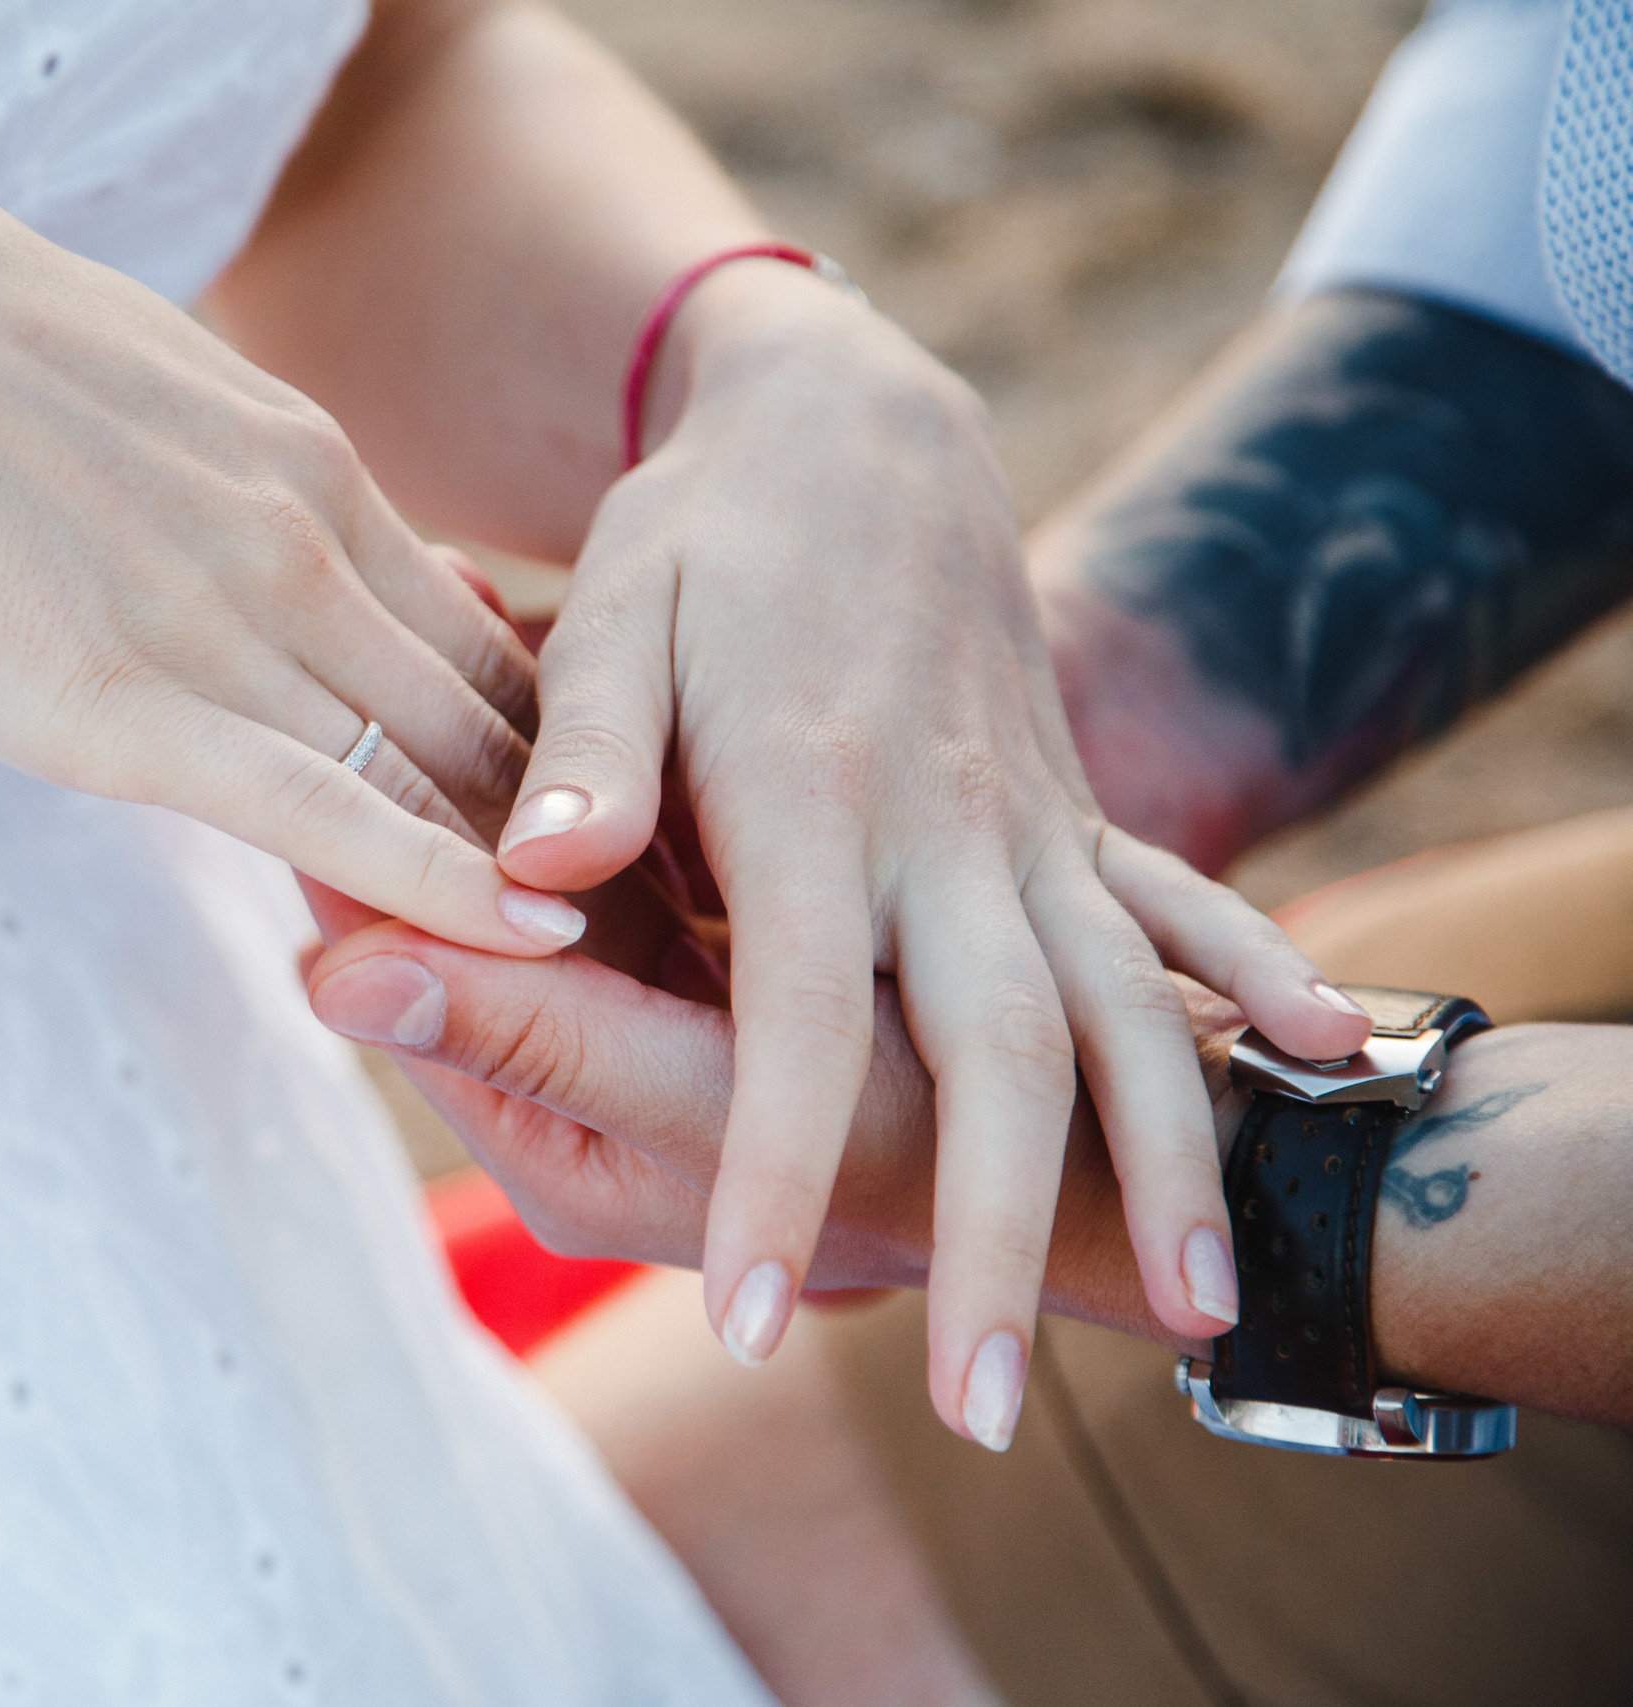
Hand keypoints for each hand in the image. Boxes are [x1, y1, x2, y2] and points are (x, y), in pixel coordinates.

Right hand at [0, 129, 580, 955]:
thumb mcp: (152, 392)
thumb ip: (237, 485)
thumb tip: (272, 536)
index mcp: (312, 466)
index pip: (478, 631)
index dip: (557, 742)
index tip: (603, 826)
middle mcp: (308, 544)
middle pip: (495, 710)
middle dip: (588, 825)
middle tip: (671, 921)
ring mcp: (237, 623)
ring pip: (434, 767)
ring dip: (536, 871)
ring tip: (635, 966)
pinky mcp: (143, 707)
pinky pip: (328, 806)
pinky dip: (440, 877)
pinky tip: (528, 934)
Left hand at [485, 263, 1369, 1442]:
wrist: (863, 418)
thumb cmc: (706, 535)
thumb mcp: (613, 611)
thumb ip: (582, 754)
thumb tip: (517, 878)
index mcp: (811, 801)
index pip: (789, 1025)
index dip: (768, 1174)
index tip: (744, 1321)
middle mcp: (944, 832)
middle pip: (997, 1058)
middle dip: (994, 1236)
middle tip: (981, 1408)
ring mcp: (1030, 825)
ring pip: (1124, 1010)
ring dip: (1165, 1159)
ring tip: (1196, 1313)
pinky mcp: (1073, 812)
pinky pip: (1182, 906)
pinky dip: (1254, 983)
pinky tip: (1331, 1061)